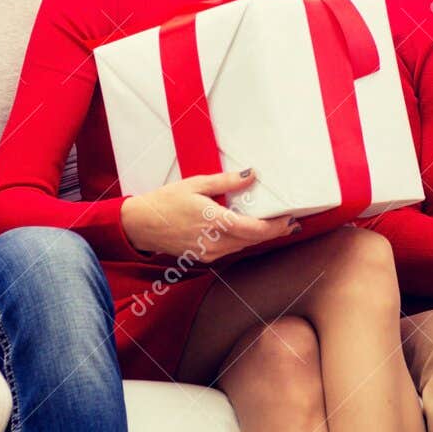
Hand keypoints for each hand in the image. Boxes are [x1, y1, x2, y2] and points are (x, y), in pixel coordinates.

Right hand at [119, 170, 295, 262]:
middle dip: (273, 231)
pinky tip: (247, 229)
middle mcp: (214, 242)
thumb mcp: (196, 184)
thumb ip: (226, 182)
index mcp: (214, 222)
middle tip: (291, 222)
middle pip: (252, 240)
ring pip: (243, 246)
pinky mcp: (204, 256)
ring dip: (258, 236)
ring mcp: (209, 252)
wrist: (142, 225)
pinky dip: (243, 239)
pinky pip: (231, 249)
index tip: (290, 220)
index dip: (275, 227)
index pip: (253, 229)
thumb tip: (251, 175)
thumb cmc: (166, 202)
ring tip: (275, 224)